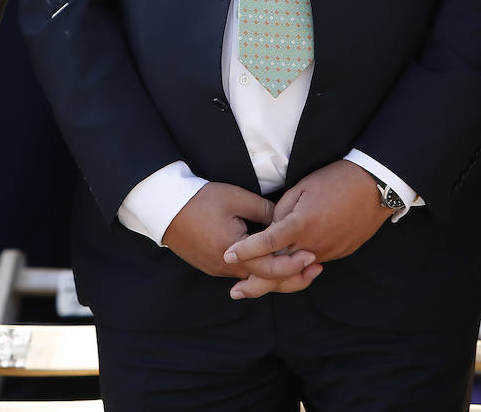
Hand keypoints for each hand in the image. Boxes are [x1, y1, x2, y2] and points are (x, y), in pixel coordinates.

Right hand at [161, 183, 309, 284]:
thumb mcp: (238, 199)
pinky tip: (275, 264)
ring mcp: (218, 270)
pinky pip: (242, 275)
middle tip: (314, 269)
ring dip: (277, 276)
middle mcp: (227, 268)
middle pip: (265, 281)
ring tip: (300, 268)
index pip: (271, 268)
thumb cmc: (202, 199)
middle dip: (292, 278)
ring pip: (254, 280)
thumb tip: (286, 220)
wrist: (166, 206)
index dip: (294, 263)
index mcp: (234, 253)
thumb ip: (265, 211)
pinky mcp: (213, 266)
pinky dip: (261, 273)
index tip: (313, 255)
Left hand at [223, 160, 389, 299]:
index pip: (266, 243)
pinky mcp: (339, 253)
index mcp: (300, 224)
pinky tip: (286, 270)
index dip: (245, 251)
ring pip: (297, 272)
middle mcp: (312, 244)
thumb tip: (272, 228)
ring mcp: (327, 251)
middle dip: (255, 284)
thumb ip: (282, 211)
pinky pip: (313, 264)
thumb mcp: (302, 187)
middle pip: (279, 270)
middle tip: (235, 292)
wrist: (374, 186)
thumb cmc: (336, 180)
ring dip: (276, 279)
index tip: (227, 256)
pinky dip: (297, 269)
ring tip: (255, 285)